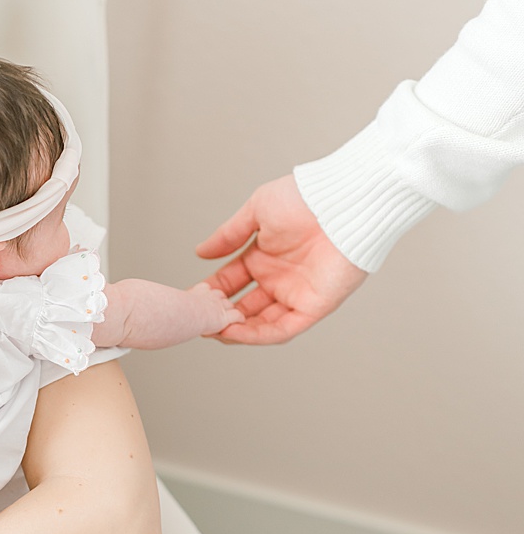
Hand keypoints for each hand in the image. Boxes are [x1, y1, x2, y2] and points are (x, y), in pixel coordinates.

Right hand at [196, 174, 367, 343]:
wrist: (343, 201)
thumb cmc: (306, 198)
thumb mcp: (256, 212)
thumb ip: (228, 235)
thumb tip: (201, 252)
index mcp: (265, 257)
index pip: (231, 281)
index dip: (211, 291)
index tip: (191, 297)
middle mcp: (280, 278)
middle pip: (244, 307)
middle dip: (220, 315)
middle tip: (198, 320)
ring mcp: (297, 293)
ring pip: (262, 323)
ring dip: (236, 330)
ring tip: (212, 330)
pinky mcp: (315, 305)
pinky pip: (284, 328)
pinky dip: (258, 335)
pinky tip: (234, 333)